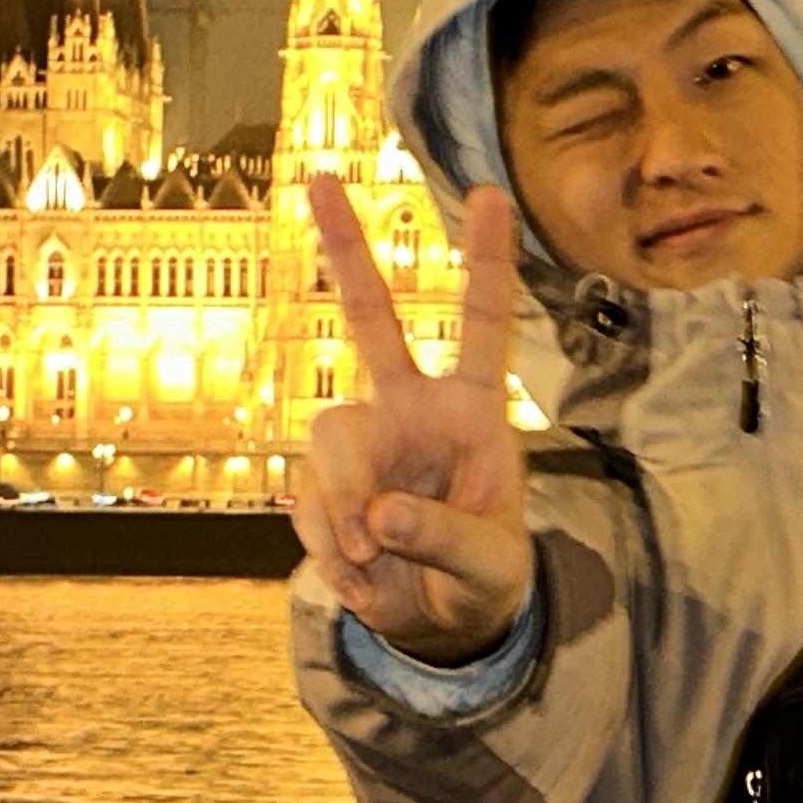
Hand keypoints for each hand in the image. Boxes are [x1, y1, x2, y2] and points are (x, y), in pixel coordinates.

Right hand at [296, 173, 532, 661]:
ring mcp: (361, 443)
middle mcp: (409, 409)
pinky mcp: (321, 486)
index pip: (482, 326)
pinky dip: (331, 551)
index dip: (488, 261)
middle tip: (319, 178)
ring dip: (345, 506)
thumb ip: (443, 537)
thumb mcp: (489, 566)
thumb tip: (377, 517)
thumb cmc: (485, 577)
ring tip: (377, 564)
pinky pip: (308, 504)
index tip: (493, 193)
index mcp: (471, 412)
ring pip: (329, 436)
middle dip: (345, 250)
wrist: (441, 624)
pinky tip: (364, 579)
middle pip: (370, 318)